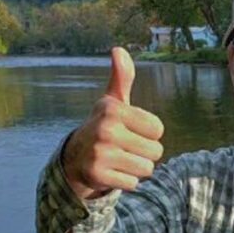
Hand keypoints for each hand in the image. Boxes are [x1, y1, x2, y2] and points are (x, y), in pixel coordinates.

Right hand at [62, 47, 163, 198]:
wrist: (75, 157)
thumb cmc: (104, 125)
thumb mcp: (113, 101)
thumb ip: (122, 77)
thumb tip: (118, 49)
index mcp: (113, 110)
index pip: (158, 129)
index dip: (149, 132)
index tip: (130, 130)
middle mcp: (105, 130)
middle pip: (156, 151)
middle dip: (145, 152)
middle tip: (124, 147)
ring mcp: (100, 154)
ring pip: (147, 169)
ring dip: (137, 168)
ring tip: (119, 159)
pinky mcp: (97, 176)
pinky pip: (134, 183)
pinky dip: (126, 181)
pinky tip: (111, 172)